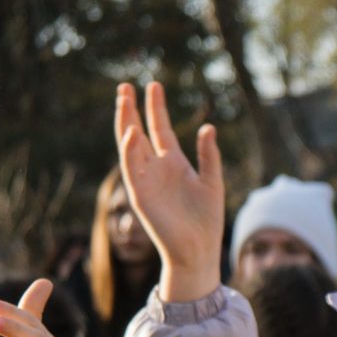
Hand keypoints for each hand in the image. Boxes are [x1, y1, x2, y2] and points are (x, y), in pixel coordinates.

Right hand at [114, 81, 225, 303]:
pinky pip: (132, 169)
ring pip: (130, 146)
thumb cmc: (206, 221)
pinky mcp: (140, 195)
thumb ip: (209, 155)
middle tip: (125, 85)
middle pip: (139, 131)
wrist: (198, 251)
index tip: (153, 85)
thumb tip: (208, 127)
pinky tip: (131, 133)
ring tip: (123, 99)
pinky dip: (130, 151)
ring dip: (125, 123)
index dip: (156, 108)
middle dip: (131, 109)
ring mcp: (145, 180)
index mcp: (173, 163)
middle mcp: (156, 168)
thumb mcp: (213, 182)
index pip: (160, 129)